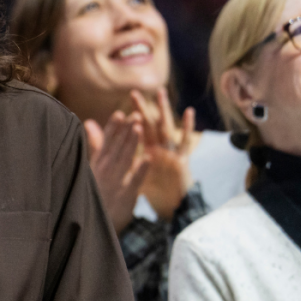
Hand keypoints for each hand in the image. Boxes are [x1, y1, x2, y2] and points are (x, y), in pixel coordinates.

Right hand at [85, 111, 149, 233]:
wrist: (92, 227)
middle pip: (116, 148)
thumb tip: (90, 123)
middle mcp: (104, 173)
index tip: (120, 114)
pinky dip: (141, 169)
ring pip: (124, 160)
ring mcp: (114, 185)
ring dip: (131, 144)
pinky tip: (148, 157)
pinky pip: (134, 181)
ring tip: (139, 127)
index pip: (105, 143)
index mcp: (96, 166)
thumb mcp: (90, 168)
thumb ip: (94, 145)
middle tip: (135, 114)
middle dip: (126, 131)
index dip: (113, 128)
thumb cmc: (93, 194)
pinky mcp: (125, 197)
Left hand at [130, 89, 198, 218]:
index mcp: (148, 151)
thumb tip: (112, 160)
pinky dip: (187, 127)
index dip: (130, 117)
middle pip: (150, 125)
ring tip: (160, 94)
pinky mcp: (182, 160)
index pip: (137, 131)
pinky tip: (188, 112)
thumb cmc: (156, 190)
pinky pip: (185, 141)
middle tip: (134, 92)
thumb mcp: (136, 175)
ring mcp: (172, 152)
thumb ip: (126, 161)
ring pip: (166, 128)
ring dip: (163, 111)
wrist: (172, 207)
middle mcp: (160, 149)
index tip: (121, 103)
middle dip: (142, 109)